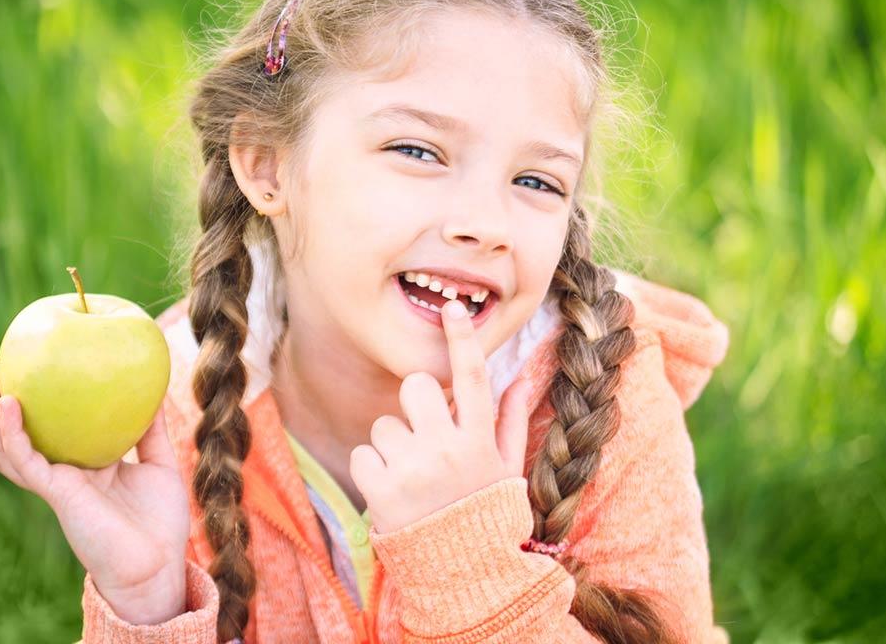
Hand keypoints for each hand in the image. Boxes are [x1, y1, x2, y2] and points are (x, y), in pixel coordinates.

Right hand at [0, 365, 189, 623]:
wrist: (157, 565)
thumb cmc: (160, 522)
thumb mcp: (160, 465)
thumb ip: (152, 431)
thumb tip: (156, 388)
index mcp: (86, 466)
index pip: (53, 431)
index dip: (41, 405)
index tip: (38, 367)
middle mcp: (64, 473)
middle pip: (19, 437)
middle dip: (0, 405)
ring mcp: (55, 483)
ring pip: (7, 449)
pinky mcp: (55, 492)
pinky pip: (24, 460)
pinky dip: (12, 432)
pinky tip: (10, 404)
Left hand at [350, 299, 534, 533]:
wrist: (465, 577)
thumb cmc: (486, 515)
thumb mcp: (506, 469)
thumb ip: (509, 420)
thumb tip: (522, 376)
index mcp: (480, 440)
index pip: (473, 377)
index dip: (462, 338)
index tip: (451, 307)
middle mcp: (448, 449)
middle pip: (416, 387)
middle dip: (414, 405)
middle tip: (422, 435)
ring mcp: (414, 469)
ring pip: (384, 424)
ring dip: (392, 445)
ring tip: (410, 478)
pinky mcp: (381, 490)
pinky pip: (363, 453)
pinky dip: (372, 470)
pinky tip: (391, 492)